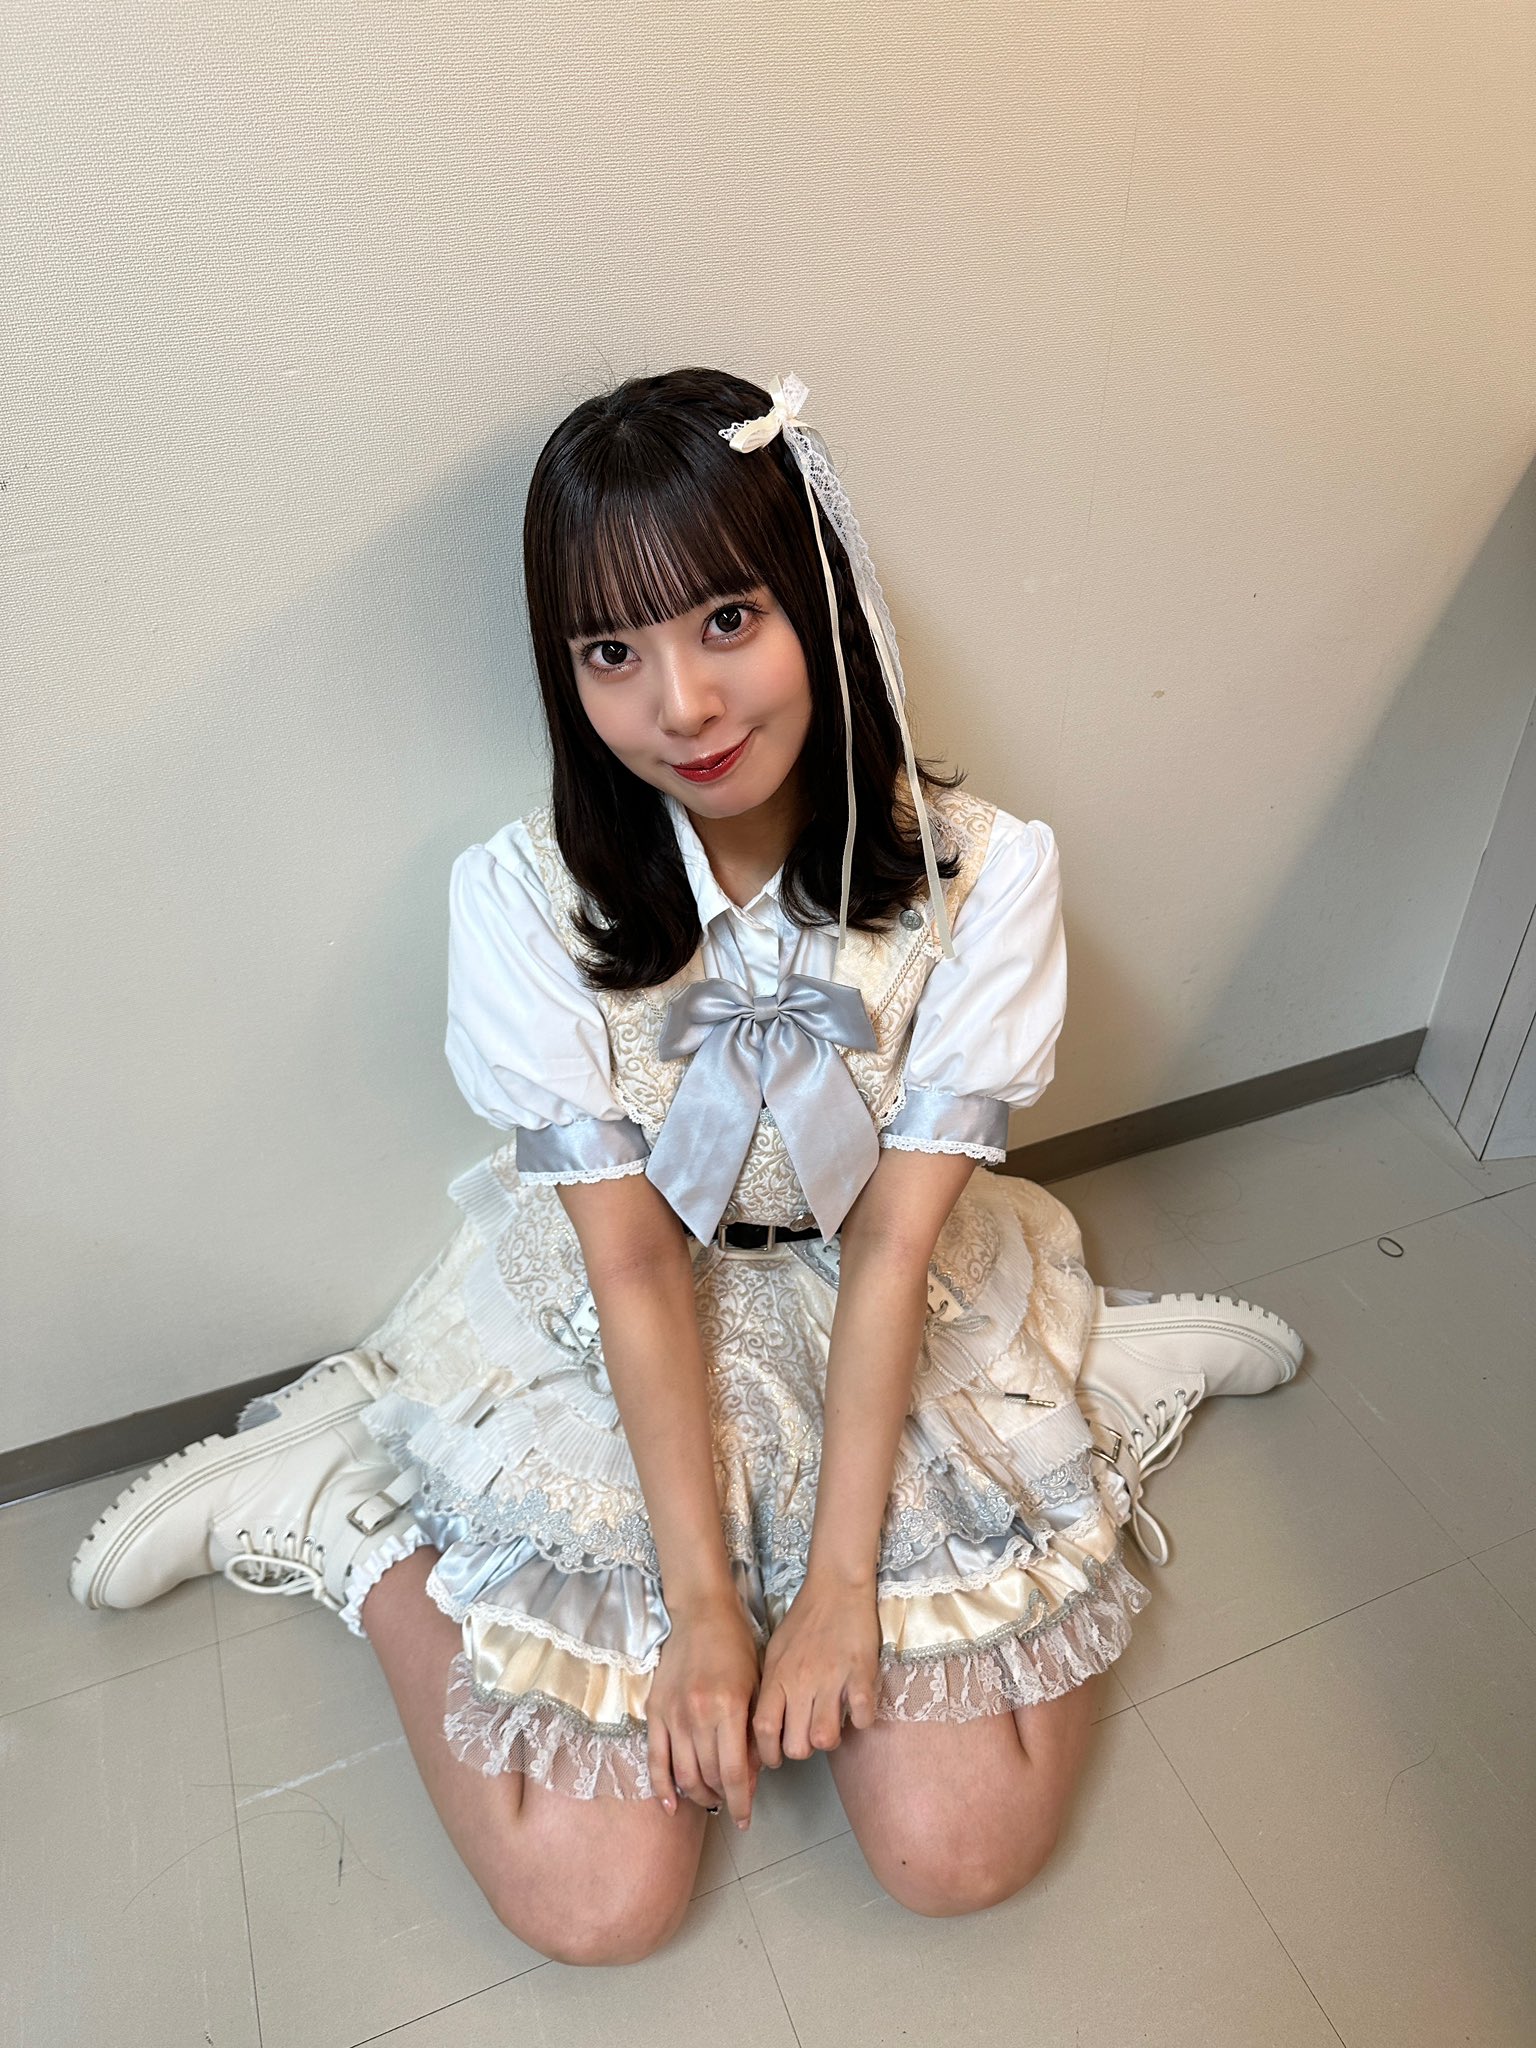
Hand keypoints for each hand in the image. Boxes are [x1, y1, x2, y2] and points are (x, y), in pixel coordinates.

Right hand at [646, 1592, 761, 1828]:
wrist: (701, 1614)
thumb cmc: (736, 1646)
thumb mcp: (757, 1686)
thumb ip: (753, 1733)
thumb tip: (751, 1776)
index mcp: (728, 1708)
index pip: (734, 1772)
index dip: (741, 1801)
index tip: (746, 1818)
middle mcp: (697, 1716)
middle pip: (709, 1776)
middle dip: (723, 1797)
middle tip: (733, 1802)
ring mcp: (672, 1715)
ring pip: (682, 1774)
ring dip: (698, 1794)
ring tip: (711, 1797)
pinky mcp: (654, 1712)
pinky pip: (655, 1759)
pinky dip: (661, 1786)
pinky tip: (671, 1804)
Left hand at [753, 1570, 880, 1767]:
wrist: (837, 1586)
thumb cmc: (804, 1619)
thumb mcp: (775, 1651)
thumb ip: (771, 1686)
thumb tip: (765, 1725)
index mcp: (778, 1676)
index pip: (764, 1729)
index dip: (768, 1753)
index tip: (775, 1757)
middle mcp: (802, 1681)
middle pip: (796, 1745)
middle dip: (802, 1750)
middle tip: (806, 1736)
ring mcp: (832, 1679)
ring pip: (826, 1738)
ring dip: (829, 1738)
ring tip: (831, 1723)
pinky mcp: (861, 1674)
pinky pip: (861, 1718)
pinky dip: (861, 1720)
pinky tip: (858, 1708)